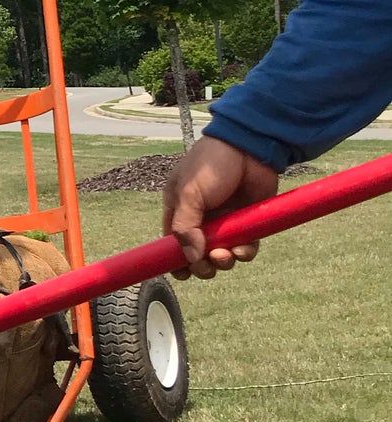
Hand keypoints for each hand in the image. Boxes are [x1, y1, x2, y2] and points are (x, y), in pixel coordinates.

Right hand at [162, 137, 277, 280]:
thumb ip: (184, 227)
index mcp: (179, 210)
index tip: (182, 274)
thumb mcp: (188, 194)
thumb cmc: (211, 165)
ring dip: (224, 261)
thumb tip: (190, 258)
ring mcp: (225, 221)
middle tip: (209, 264)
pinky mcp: (247, 222)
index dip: (175, 260)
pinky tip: (244, 249)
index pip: (171, 243)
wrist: (250, 147)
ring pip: (222, 254)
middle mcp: (201, 219)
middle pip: (197, 254)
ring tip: (227, 255)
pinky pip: (245, 247)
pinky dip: (244, 252)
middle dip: (203, 265)